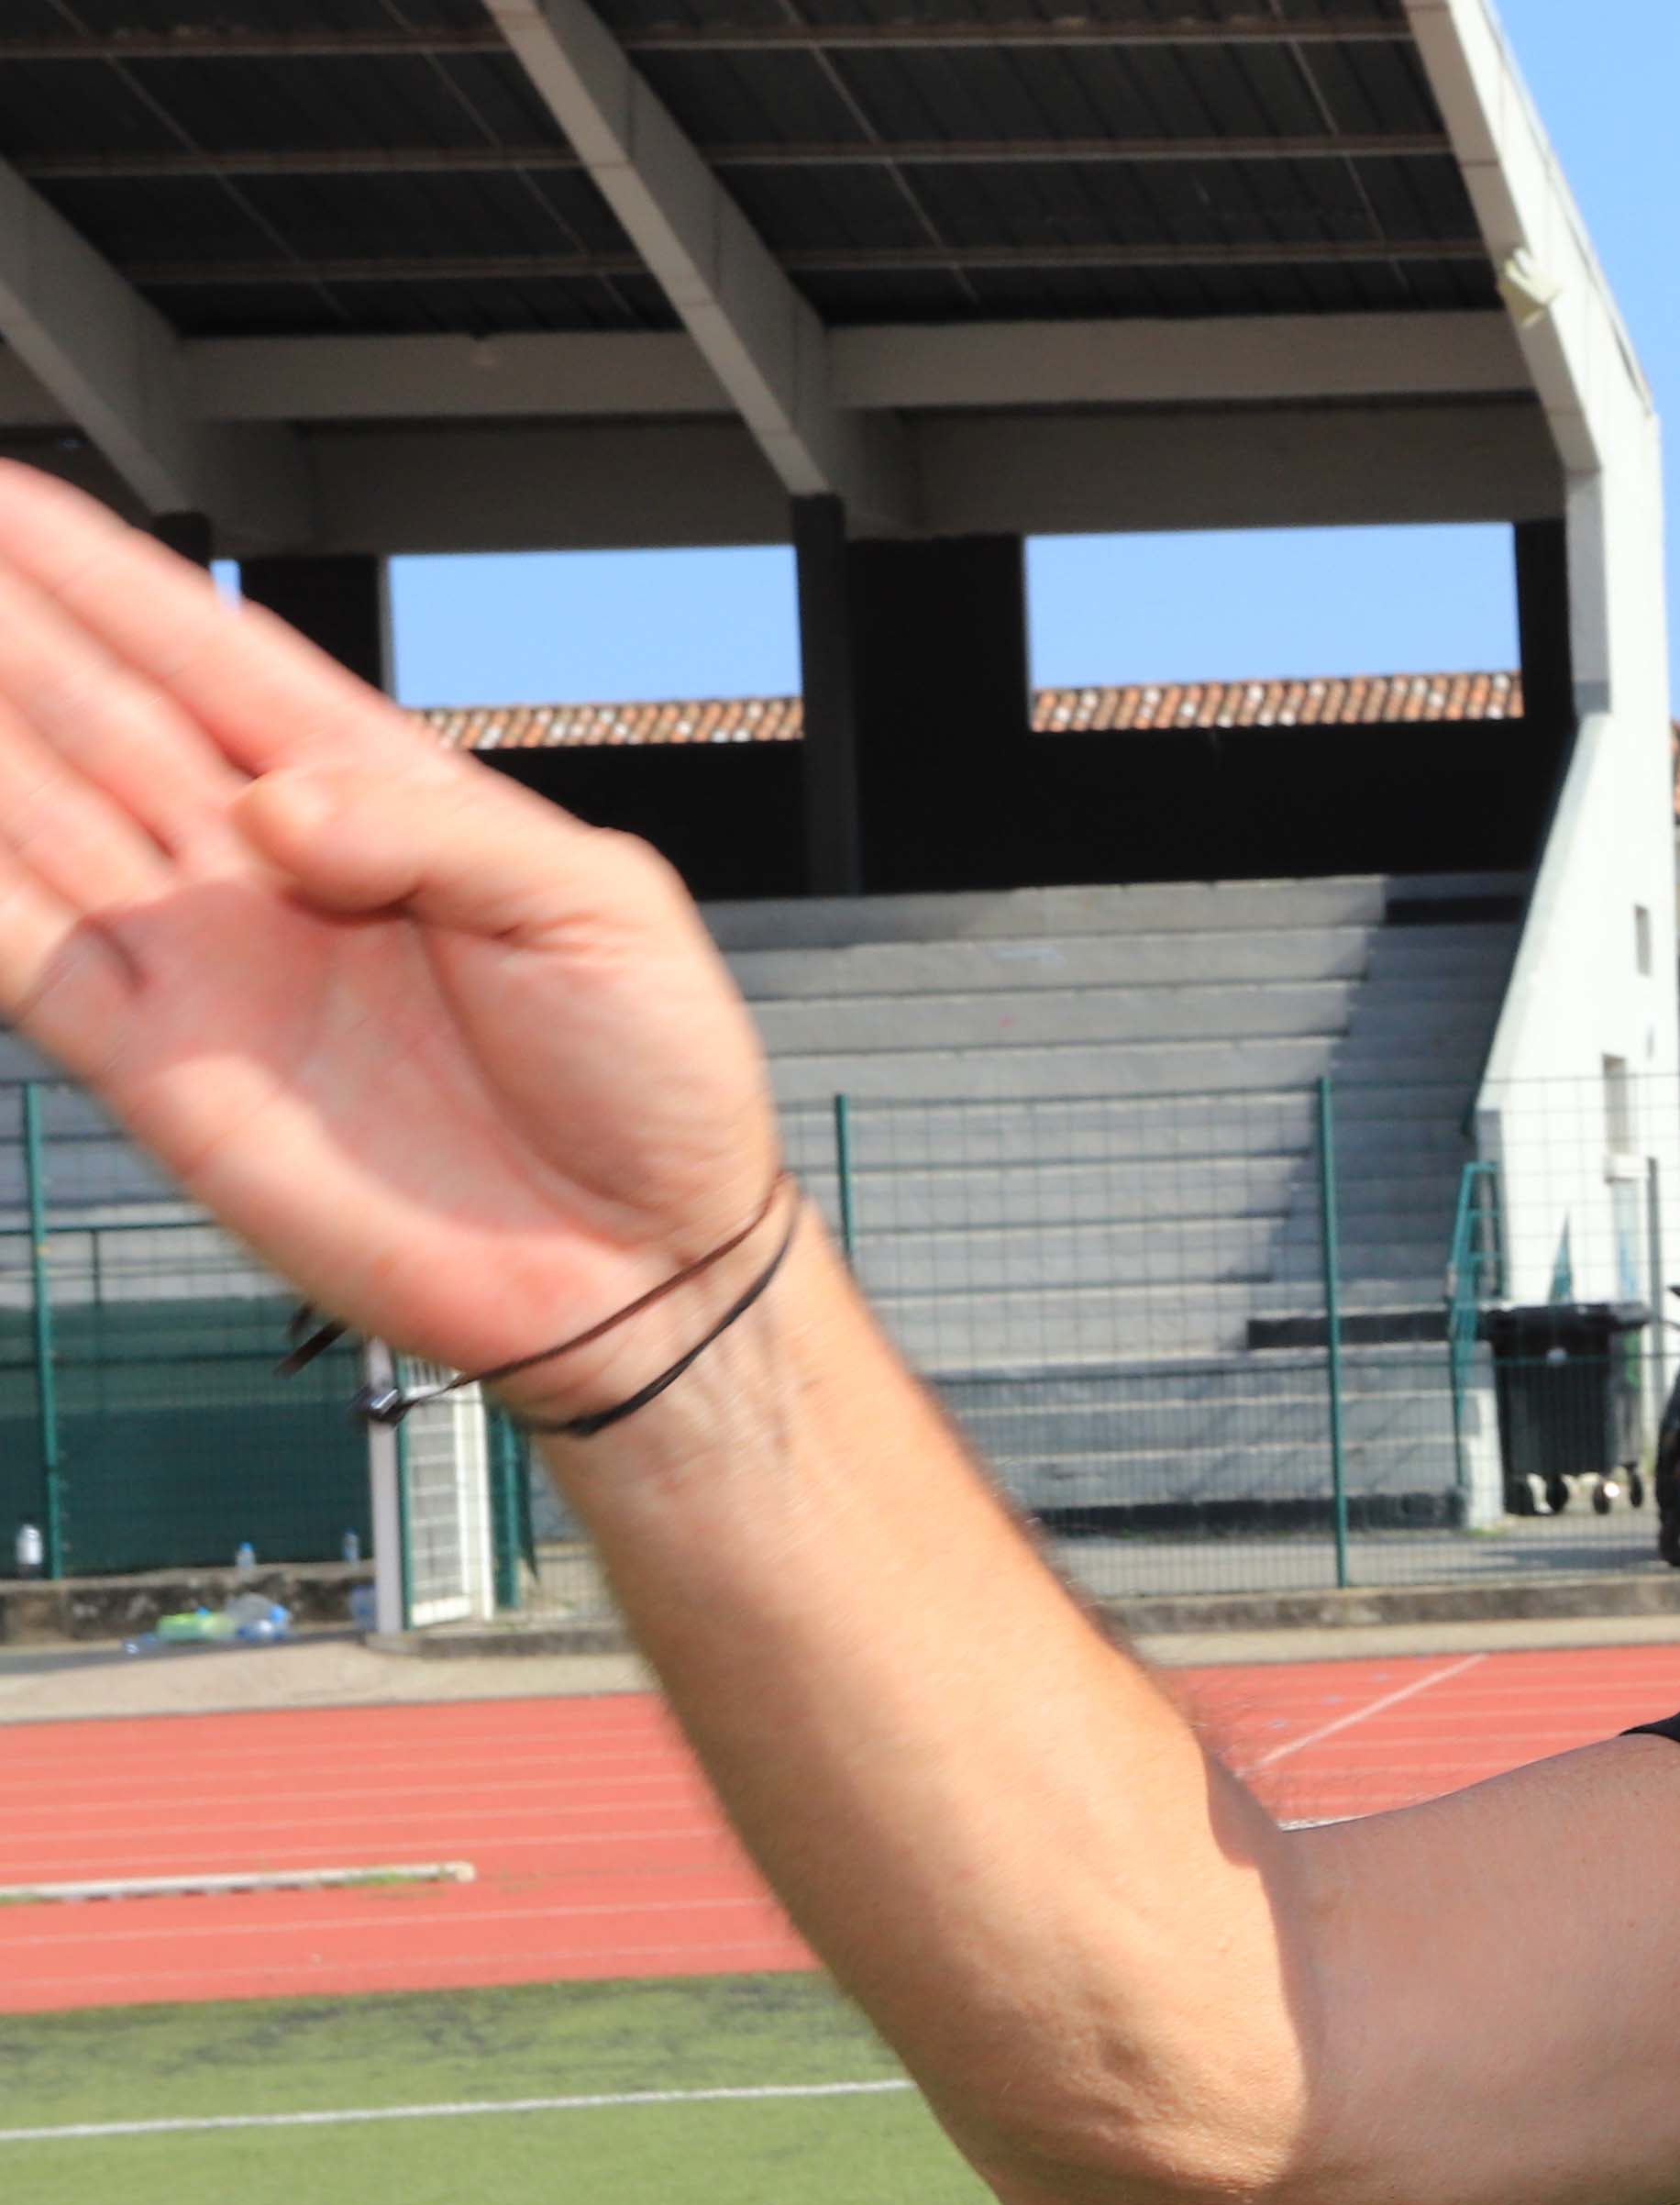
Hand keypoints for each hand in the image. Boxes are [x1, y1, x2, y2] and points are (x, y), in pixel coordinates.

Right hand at [0, 467, 780, 1398]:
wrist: (646, 1266)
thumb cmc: (654, 1088)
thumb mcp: (598, 910)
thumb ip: (438, 836)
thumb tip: (270, 810)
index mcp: (381, 800)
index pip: (208, 656)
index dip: (104, 577)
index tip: (7, 500)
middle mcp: (270, 868)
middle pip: (90, 715)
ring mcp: (208, 962)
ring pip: (31, 815)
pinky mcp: (166, 1071)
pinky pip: (24, 959)